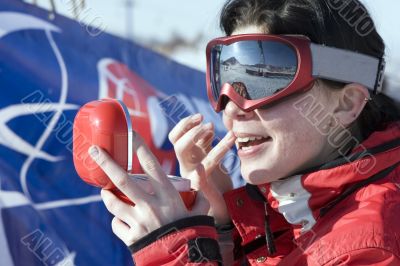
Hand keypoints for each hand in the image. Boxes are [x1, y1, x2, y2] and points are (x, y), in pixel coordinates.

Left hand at [89, 130, 233, 245]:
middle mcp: (151, 205)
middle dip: (106, 162)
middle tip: (93, 150)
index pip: (152, 165)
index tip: (129, 133)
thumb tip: (199, 166)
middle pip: (123, 179)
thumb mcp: (201, 208)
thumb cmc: (193, 231)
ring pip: (113, 202)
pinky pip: (117, 224)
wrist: (185, 261)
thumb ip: (200, 188)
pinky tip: (123, 221)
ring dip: (106, 195)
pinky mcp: (132, 237)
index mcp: (168, 195)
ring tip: (106, 192)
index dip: (140, 147)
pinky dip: (117, 221)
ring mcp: (140, 221)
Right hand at [169, 114, 235, 223]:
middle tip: (204, 121)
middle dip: (188, 128)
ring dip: (198, 137)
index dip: (184, 124)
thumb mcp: (211, 156)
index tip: (200, 116)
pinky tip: (216, 155)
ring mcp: (192, 176)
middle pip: (177, 143)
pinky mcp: (202, 187)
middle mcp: (187, 165)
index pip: (176, 136)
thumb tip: (208, 124)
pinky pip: (201, 175)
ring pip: (185, 153)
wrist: (225, 206)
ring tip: (214, 129)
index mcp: (189, 156)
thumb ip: (207, 143)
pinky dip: (206, 165)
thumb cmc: (218, 181)